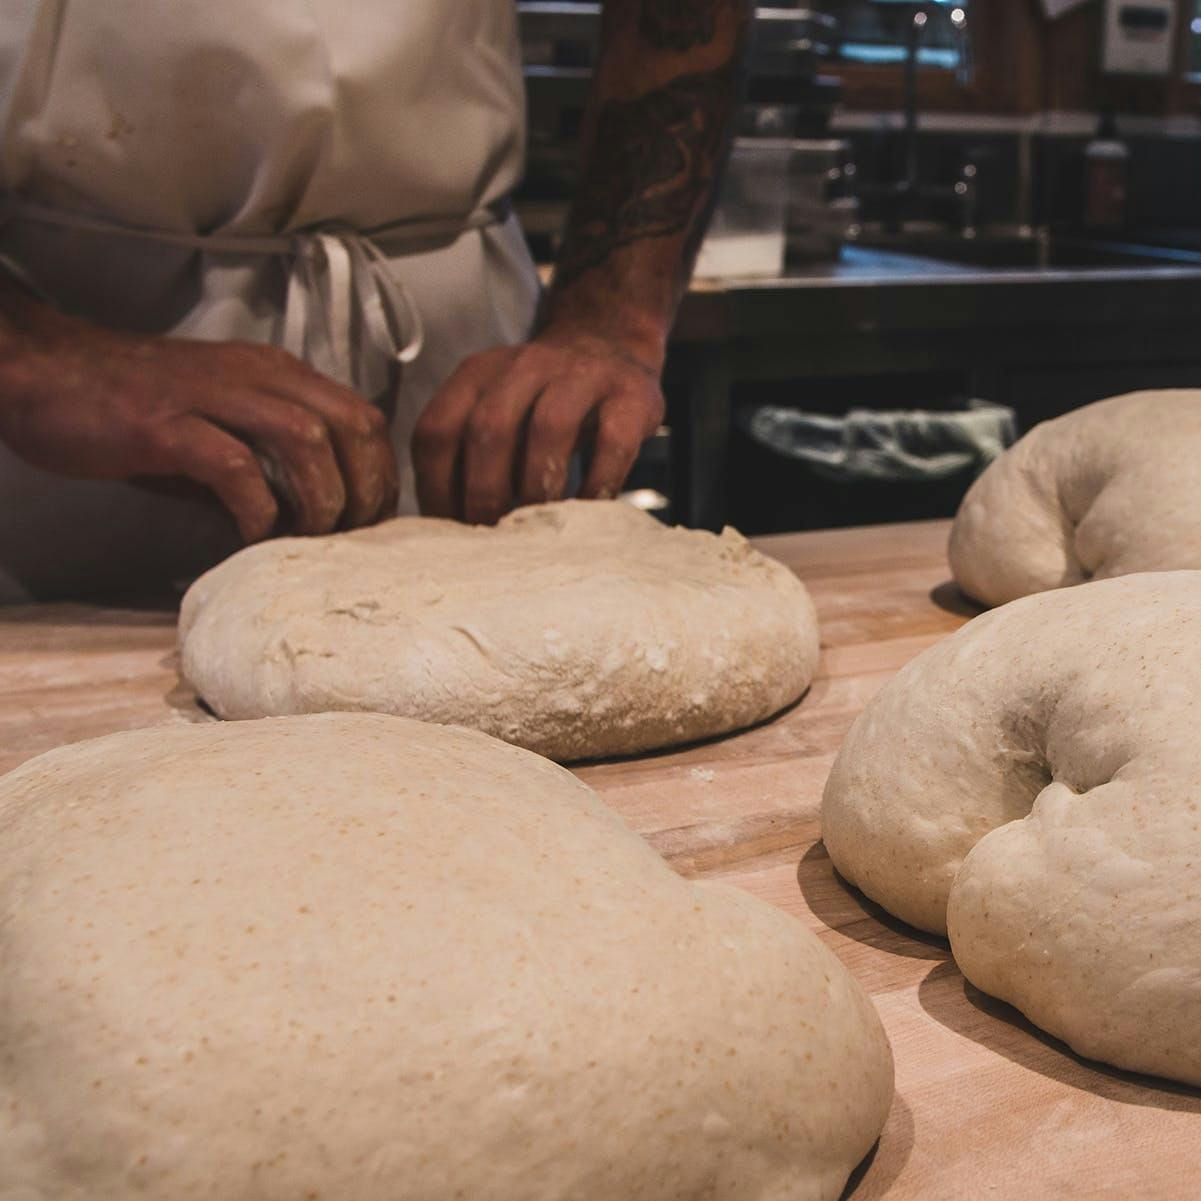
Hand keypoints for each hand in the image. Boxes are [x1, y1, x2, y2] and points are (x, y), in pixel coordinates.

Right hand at [0, 308, 396, 541]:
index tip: (373, 520)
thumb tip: (309, 519)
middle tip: (350, 537)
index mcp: (276, 373)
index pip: (362, 416)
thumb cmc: (136, 407)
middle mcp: (255, 375)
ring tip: (309, 538)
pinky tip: (250, 537)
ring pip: (306, 439)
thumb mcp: (218, 424)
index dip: (381, 473)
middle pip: (351, 424)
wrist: (47, 373)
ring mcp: (211, 395)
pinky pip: (234, 466)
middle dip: (365, 488)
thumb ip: (267, 460)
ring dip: (321, 498)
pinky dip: (256, 509)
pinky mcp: (165, 425)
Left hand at [412, 324, 664, 523]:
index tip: (449, 531)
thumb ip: (469, 453)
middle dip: (484, 493)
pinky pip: (613, 443)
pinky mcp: (631, 395)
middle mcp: (525, 365)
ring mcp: (582, 374)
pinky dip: (597, 485)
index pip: (438, 430)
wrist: (612, 345)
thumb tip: (448, 529)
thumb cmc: (543, 401)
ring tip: (535, 527)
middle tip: (491, 535)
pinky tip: (587, 512)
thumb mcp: (497, 409)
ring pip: (549, 428)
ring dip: (536, 487)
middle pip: (489, 428)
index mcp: (478, 373)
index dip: (436, 487)